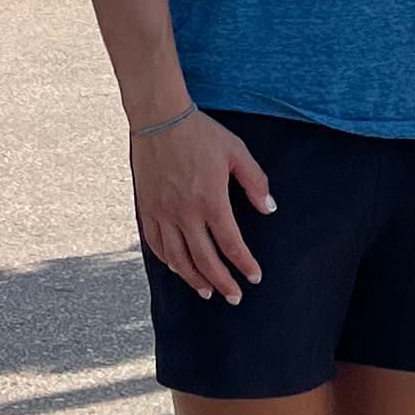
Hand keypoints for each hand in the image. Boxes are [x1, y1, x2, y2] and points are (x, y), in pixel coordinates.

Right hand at [130, 108, 273, 301]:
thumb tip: (268, 209)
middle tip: (233, 296)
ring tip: (207, 291)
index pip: (231, 244)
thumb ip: (255, 182)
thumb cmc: (199, 132)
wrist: (159, 118)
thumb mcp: (236, 151)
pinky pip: (155, 243)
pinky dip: (168, 260)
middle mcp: (185, 212)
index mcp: (211, 200)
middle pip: (205, 259)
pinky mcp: (146, 208)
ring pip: (178, 258)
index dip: (244, 264)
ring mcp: (162, 212)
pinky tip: (178, 268)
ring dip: (194, 278)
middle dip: (222, 282)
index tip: (254, 277)